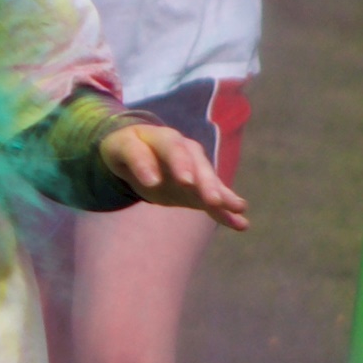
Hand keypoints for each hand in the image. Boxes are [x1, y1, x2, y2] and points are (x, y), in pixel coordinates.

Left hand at [99, 122, 249, 230]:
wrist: (138, 151)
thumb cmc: (127, 148)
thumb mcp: (122, 149)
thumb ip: (135, 159)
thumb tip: (153, 182)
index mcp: (166, 138)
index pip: (173, 149)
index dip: (179, 164)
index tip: (182, 183)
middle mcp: (187, 153)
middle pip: (199, 168)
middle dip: (206, 184)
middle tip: (213, 200)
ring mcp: (196, 172)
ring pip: (211, 184)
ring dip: (224, 197)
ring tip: (239, 208)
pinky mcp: (199, 190)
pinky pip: (214, 202)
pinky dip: (226, 213)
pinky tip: (241, 224)